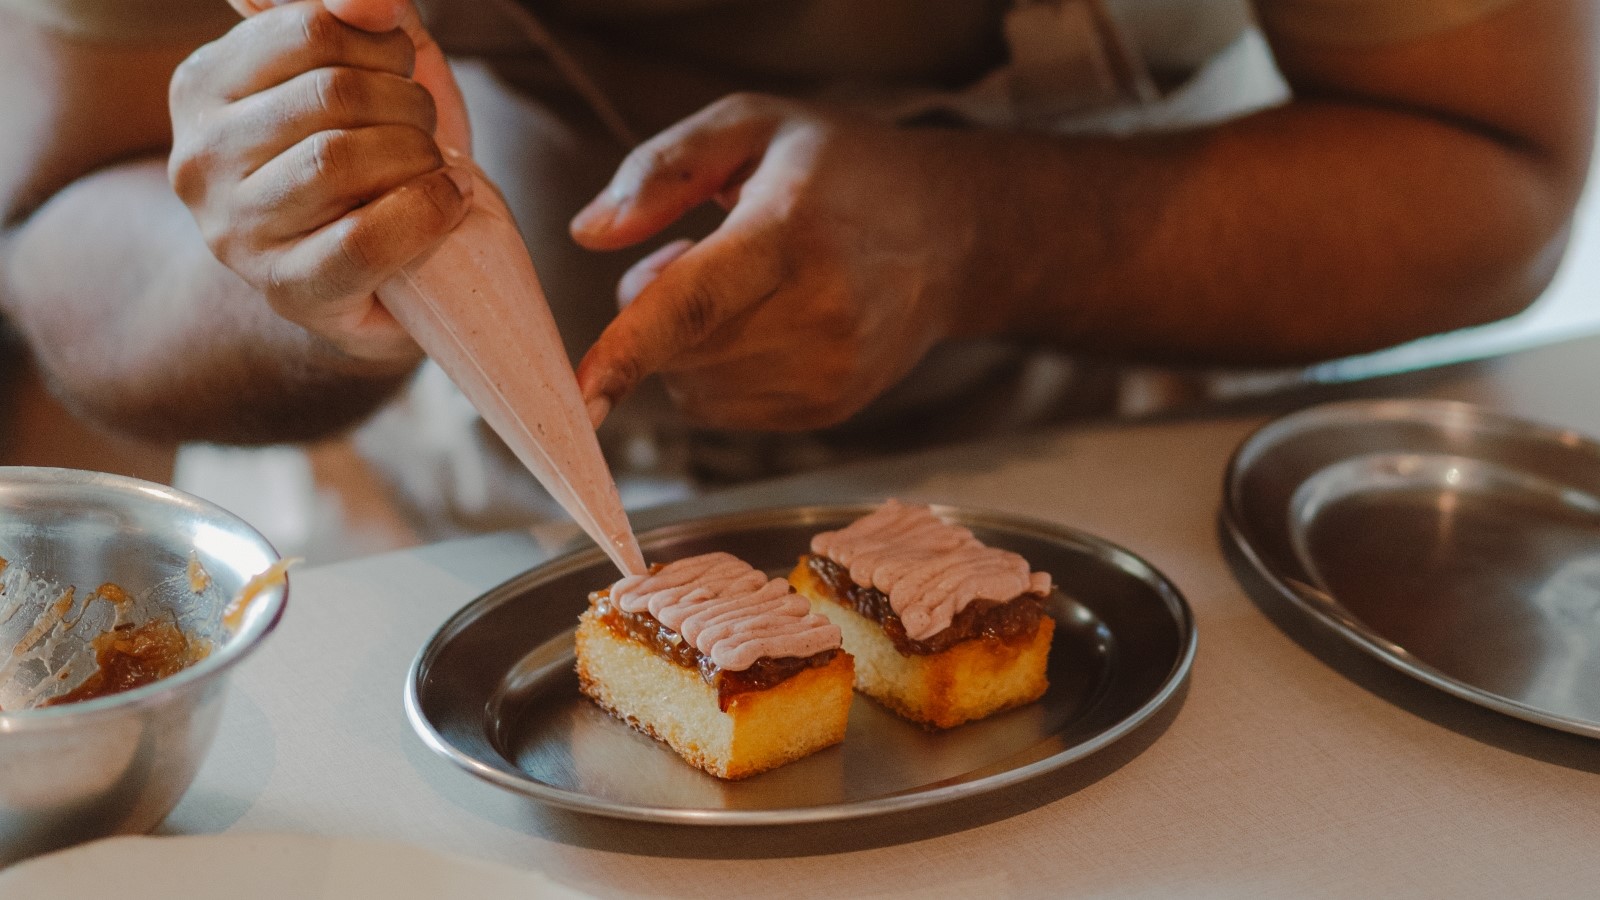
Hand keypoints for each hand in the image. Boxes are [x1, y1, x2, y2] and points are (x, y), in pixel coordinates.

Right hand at [168, 0, 471, 366]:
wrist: (388, 274)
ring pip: (340, 161)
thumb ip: (367, 18)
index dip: (384, 46)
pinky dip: (427, 210)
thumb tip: (369, 1)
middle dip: (409, 105)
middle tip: (425, 130)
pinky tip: (450, 199)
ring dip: (419, 156)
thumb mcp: (374, 71)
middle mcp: (200, 157)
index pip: (310, 30)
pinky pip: (363, 239)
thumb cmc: (377, 161)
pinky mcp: (288, 291)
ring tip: (433, 167)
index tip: (401, 74)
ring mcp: (235, 231)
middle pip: (333, 93)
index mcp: (204, 85)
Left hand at [571, 94, 981, 430]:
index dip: (630, 348)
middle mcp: (819, 313)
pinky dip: (720, 372)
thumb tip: (589, 232)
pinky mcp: (829, 409)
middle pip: (679, 349)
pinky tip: (766, 323)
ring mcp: (830, 371)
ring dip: (689, 346)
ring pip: (694, 387)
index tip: (584, 394)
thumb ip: (663, 168)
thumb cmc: (842, 171)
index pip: (697, 302)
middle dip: (656, 312)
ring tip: (745, 288)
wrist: (950, 234)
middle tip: (698, 254)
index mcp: (789, 232)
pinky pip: (725, 410)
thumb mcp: (753, 126)